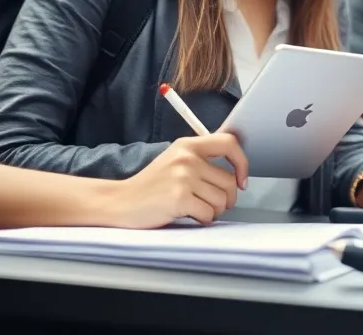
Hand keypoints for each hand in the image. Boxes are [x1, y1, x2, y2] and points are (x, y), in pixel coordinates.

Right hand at [109, 134, 249, 227]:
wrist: (120, 202)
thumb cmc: (150, 186)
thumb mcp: (175, 161)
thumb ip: (201, 160)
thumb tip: (236, 172)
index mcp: (188, 145)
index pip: (229, 143)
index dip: (242, 163)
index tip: (241, 180)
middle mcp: (187, 158)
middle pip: (229, 181)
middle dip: (227, 199)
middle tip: (214, 205)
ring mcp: (183, 177)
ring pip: (222, 199)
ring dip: (215, 211)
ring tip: (199, 210)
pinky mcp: (179, 198)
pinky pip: (208, 213)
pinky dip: (204, 219)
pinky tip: (191, 216)